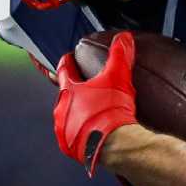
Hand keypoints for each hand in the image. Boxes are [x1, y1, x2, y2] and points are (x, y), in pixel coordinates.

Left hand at [54, 31, 138, 174]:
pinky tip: (92, 132)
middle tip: (87, 88)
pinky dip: (80, 133)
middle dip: (75, 90)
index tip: (70, 58)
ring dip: (77, 113)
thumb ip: (120, 55)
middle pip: (65, 94)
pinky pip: (72, 137)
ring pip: (67, 116)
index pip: (63, 69)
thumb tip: (124, 38)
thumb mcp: (119, 77)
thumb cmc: (113, 110)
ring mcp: (63, 130)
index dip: (68, 62)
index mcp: (68, 90)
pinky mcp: (69, 148)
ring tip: (92, 112)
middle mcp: (61, 110)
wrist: (115, 145)